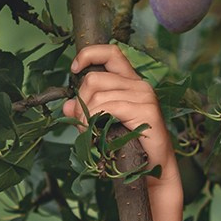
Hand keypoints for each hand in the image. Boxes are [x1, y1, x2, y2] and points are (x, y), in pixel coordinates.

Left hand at [65, 44, 180, 188]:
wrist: (154, 168)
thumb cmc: (129, 145)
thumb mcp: (102, 125)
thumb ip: (85, 111)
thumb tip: (66, 105)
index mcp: (129, 81)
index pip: (110, 53)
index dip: (88, 55)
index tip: (74, 69)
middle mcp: (138, 84)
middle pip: (94, 78)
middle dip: (80, 101)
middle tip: (80, 121)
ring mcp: (144, 96)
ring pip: (98, 95)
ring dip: (85, 115)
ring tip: (88, 131)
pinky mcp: (146, 110)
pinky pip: (109, 108)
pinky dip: (95, 120)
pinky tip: (95, 132)